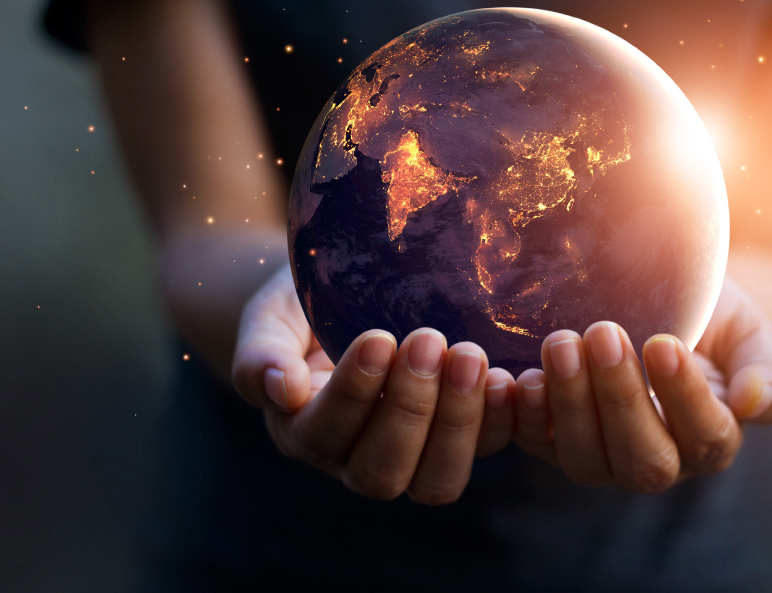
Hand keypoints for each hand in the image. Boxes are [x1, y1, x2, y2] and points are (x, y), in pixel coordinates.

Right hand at [231, 267, 516, 503]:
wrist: (346, 293)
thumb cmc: (301, 305)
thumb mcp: (270, 319)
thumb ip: (261, 355)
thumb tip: (281, 391)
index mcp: (305, 433)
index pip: (325, 432)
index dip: (353, 393)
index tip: (376, 338)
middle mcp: (356, 459)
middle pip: (383, 471)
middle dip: (409, 408)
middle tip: (428, 339)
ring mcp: (414, 457)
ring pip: (436, 479)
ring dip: (459, 422)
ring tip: (470, 357)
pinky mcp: (462, 439)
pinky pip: (486, 451)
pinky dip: (500, 421)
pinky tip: (509, 377)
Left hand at [512, 277, 771, 491]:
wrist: (662, 302)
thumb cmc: (714, 318)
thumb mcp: (749, 333)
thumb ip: (764, 369)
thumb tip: (753, 403)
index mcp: (712, 439)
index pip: (705, 436)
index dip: (684, 397)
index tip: (663, 344)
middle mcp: (659, 461)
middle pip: (642, 459)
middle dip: (619, 398)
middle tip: (603, 333)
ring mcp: (602, 457)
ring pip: (585, 459)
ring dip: (569, 404)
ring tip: (561, 342)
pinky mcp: (553, 442)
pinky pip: (534, 444)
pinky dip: (522, 416)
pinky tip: (515, 376)